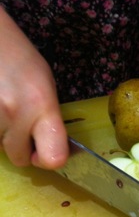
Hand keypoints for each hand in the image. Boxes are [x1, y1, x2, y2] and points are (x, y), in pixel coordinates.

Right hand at [0, 8, 67, 168]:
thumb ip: (49, 119)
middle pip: (20, 159)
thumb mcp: (45, 85)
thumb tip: (51, 148)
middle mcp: (16, 114)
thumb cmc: (17, 57)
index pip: (54, 158)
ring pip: (0, 149)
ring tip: (2, 106)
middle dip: (20, 148)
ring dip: (2, 135)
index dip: (49, 159)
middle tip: (18, 125)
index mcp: (42, 105)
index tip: (43, 152)